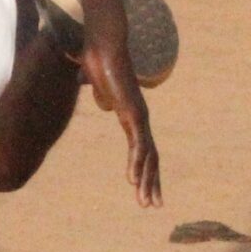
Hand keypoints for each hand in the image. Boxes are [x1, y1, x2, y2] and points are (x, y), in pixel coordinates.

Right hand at [81, 43, 162, 206]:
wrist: (103, 45)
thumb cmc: (98, 59)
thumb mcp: (99, 86)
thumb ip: (101, 95)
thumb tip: (101, 102)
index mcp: (131, 115)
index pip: (142, 149)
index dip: (143, 169)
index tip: (141, 188)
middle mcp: (140, 118)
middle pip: (150, 158)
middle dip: (152, 184)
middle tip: (152, 205)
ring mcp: (139, 116)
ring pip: (148, 156)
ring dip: (147, 181)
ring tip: (145, 201)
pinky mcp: (133, 113)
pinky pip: (138, 144)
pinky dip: (137, 164)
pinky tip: (134, 180)